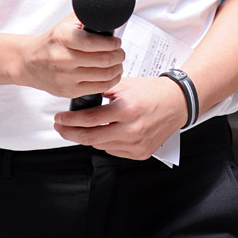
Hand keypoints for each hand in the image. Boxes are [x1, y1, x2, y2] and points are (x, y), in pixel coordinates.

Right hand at [18, 14, 124, 97]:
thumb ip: (84, 17)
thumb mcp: (64, 24)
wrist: (28, 62)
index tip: (117, 42)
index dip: (112, 43)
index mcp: (62, 37)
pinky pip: (97, 88)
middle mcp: (63, 58)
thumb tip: (107, 13)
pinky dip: (111, 81)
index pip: (94, 42)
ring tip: (118, 63)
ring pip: (103, 75)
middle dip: (118, 56)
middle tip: (121, 53)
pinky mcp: (68, 91)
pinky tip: (113, 75)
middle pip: (103, 60)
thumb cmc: (51, 42)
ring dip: (117, 69)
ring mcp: (65, 77)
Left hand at [53, 75, 187, 157]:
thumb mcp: (125, 85)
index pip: (89, 119)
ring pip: (101, 146)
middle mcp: (131, 129)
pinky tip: (106, 133)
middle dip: (70, 133)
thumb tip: (81, 102)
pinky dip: (106, 142)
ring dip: (89, 137)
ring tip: (85, 128)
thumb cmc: (153, 91)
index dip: (70, 120)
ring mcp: (136, 144)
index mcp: (126, 109)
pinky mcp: (141, 153)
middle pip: (90, 138)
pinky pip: (114, 151)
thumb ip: (103, 93)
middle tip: (60, 127)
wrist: (178, 102)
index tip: (59, 119)